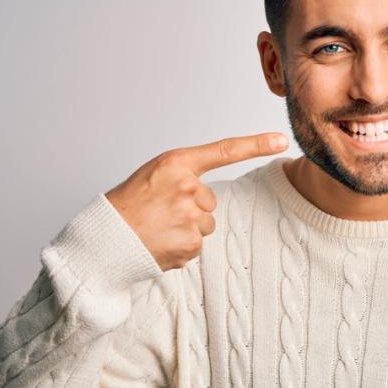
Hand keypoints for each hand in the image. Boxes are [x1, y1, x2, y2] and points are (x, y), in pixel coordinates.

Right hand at [106, 132, 288, 270]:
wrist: (105, 239)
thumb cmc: (127, 205)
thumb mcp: (154, 176)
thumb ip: (184, 178)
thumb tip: (206, 200)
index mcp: (176, 164)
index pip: (224, 151)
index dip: (256, 144)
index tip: (281, 140)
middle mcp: (187, 188)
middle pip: (210, 201)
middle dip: (191, 208)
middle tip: (160, 213)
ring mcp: (190, 217)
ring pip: (205, 224)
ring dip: (186, 229)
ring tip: (158, 229)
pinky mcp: (191, 244)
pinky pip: (197, 245)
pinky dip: (181, 247)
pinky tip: (160, 243)